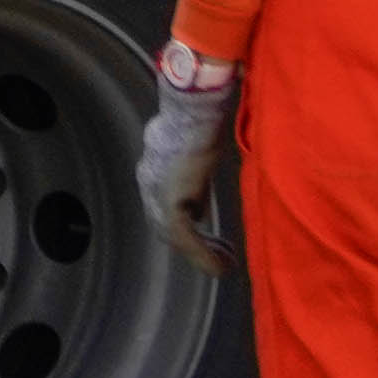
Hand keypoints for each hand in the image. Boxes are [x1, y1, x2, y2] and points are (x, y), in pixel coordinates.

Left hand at [142, 72, 236, 268]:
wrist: (194, 113)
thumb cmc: (200, 119)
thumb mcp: (198, 145)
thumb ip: (196, 169)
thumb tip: (202, 193)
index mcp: (155, 167)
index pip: (164, 203)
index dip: (185, 220)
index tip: (206, 231)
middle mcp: (151, 181)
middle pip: (167, 224)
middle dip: (194, 244)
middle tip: (223, 256)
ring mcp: (156, 193)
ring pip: (176, 235)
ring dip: (202, 252)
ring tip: (227, 263)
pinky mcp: (168, 203)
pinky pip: (185, 238)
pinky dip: (204, 254)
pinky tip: (222, 265)